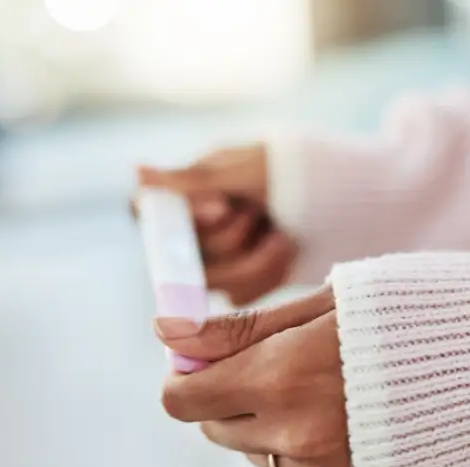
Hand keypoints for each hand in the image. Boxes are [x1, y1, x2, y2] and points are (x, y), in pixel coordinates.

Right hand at [137, 145, 295, 305]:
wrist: (333, 195)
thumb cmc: (284, 170)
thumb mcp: (242, 169)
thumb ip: (194, 179)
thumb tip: (137, 173)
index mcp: (183, 196)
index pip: (151, 215)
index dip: (185, 217)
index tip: (222, 206)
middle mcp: (191, 233)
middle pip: (183, 255)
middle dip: (231, 235)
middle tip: (257, 210)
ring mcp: (216, 263)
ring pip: (215, 281)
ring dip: (254, 254)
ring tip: (277, 229)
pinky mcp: (243, 284)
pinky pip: (243, 294)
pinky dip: (270, 269)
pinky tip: (284, 247)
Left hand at [155, 286, 360, 466]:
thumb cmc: (412, 315)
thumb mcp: (325, 302)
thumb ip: (242, 328)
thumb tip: (166, 333)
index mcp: (281, 377)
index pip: (183, 399)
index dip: (187, 375)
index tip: (212, 356)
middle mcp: (297, 435)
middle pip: (217, 430)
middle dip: (231, 396)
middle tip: (279, 362)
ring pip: (263, 454)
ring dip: (274, 424)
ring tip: (329, 387)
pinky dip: (315, 448)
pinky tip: (356, 417)